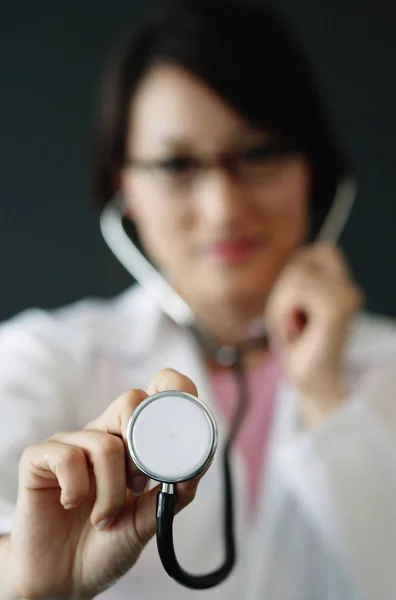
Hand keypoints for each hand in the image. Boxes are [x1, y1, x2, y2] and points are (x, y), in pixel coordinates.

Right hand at [8, 369, 201, 599]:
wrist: (64, 579)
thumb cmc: (107, 544)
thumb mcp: (147, 520)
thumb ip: (172, 493)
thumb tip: (197, 468)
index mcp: (131, 439)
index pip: (154, 392)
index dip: (173, 389)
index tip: (185, 416)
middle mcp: (103, 433)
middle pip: (131, 402)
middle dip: (142, 451)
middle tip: (138, 486)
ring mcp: (71, 442)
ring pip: (106, 443)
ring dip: (112, 492)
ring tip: (105, 516)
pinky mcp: (40, 457)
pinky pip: (67, 457)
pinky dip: (78, 490)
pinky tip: (72, 505)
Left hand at [266, 244, 362, 427]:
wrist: (311, 382)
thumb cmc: (299, 345)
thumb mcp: (293, 304)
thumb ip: (298, 279)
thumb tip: (295, 258)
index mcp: (343, 286)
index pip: (321, 250)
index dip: (300, 267)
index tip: (295, 301)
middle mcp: (349, 289)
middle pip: (301, 261)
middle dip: (283, 291)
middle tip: (291, 321)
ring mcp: (346, 298)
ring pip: (296, 277)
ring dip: (282, 305)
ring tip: (293, 328)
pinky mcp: (337, 310)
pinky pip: (298, 291)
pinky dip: (285, 312)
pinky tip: (295, 331)